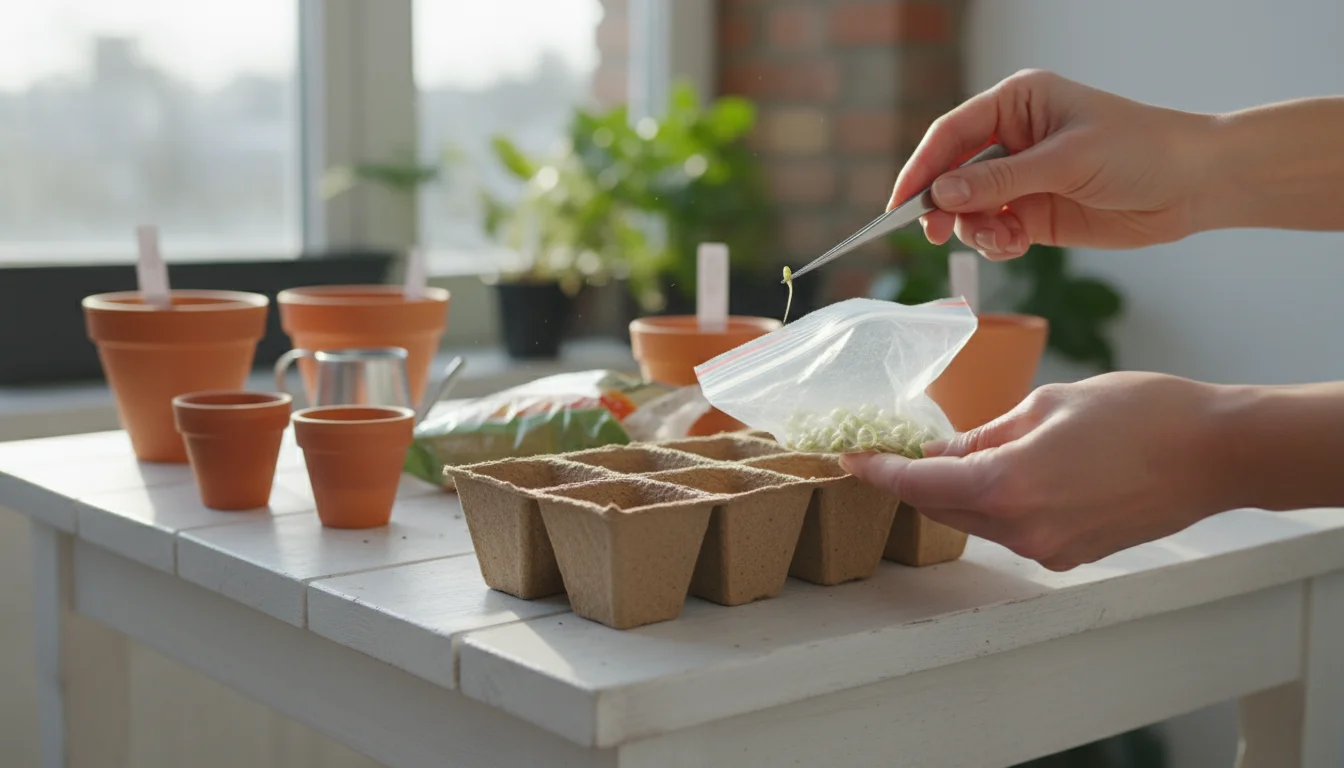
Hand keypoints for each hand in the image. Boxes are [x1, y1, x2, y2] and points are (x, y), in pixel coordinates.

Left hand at [840, 373, 1232, 570]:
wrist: (1215, 453)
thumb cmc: (1139, 414)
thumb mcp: (1047, 404)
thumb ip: (985, 434)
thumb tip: (943, 453)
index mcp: (1009, 484)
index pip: (920, 486)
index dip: (878, 473)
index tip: (850, 460)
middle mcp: (1022, 528)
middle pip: (944, 508)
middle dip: (916, 481)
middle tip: (894, 451)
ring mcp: (1048, 548)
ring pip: (977, 521)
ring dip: (959, 494)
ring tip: (953, 457)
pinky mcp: (1071, 555)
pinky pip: (1014, 530)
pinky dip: (997, 505)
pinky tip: (1008, 474)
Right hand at [891, 69, 1214, 258]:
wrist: (1195, 184)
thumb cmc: (1140, 150)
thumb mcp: (1066, 162)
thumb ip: (1000, 182)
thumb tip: (940, 195)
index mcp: (1016, 104)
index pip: (951, 134)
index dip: (921, 168)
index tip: (900, 204)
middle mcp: (1013, 139)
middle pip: (952, 175)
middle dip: (944, 206)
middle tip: (937, 233)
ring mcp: (1023, 179)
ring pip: (970, 210)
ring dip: (974, 229)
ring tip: (1000, 239)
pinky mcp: (1035, 214)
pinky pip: (994, 232)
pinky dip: (995, 244)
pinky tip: (1014, 246)